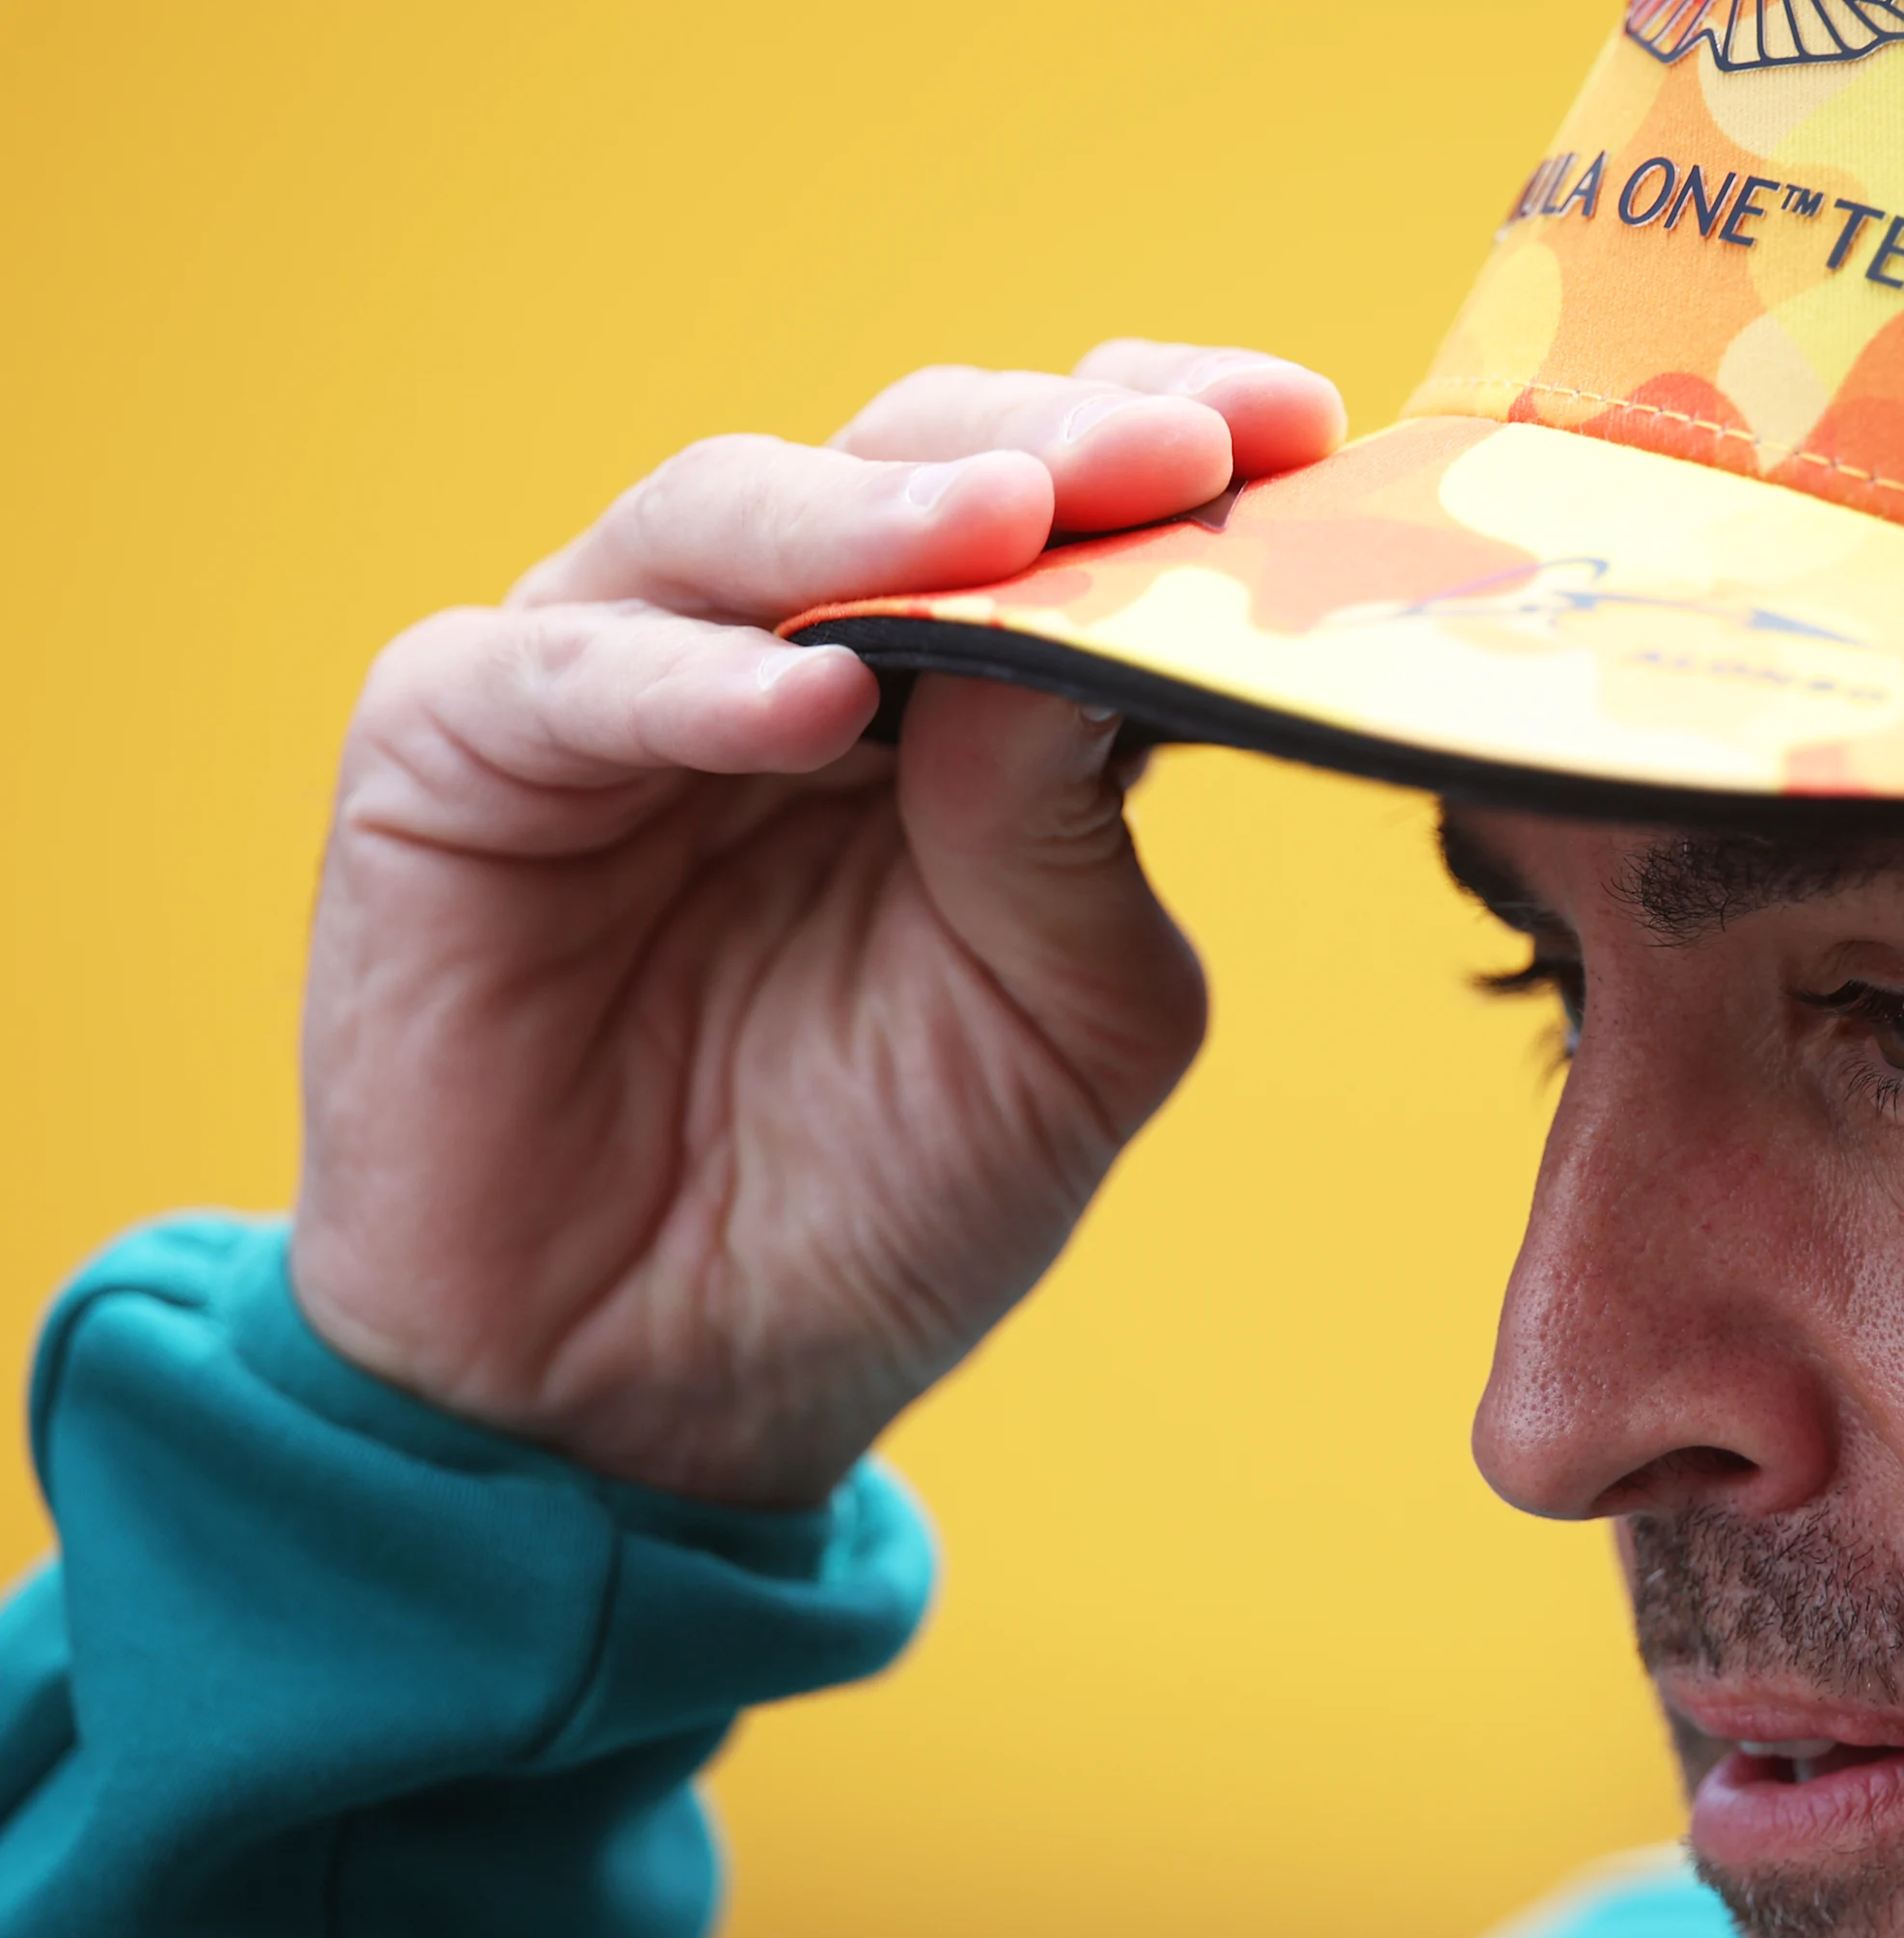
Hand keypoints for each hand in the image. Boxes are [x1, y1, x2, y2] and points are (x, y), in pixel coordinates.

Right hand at [291, 342, 1346, 1505]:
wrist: (668, 1395)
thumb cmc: (885, 1195)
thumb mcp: (1060, 1022)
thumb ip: (1078, 830)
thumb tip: (1107, 624)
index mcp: (962, 695)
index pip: (1069, 509)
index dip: (1175, 445)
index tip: (1307, 430)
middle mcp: (792, 645)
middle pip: (920, 465)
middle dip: (1058, 448)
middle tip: (1182, 450)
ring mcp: (617, 681)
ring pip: (734, 514)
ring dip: (883, 510)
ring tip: (1014, 524)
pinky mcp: (451, 755)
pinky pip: (566, 675)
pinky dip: (689, 679)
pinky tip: (817, 698)